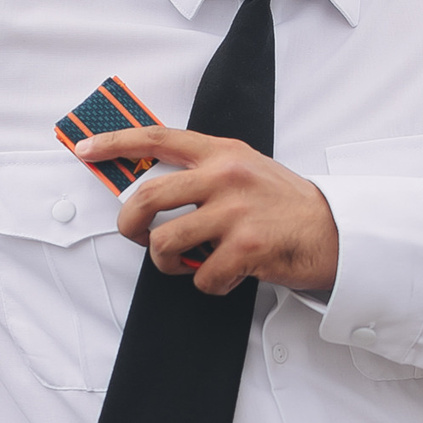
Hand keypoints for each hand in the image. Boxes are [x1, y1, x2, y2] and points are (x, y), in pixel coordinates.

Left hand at [75, 127, 338, 294]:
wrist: (336, 233)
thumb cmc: (286, 205)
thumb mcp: (246, 170)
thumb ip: (205, 172)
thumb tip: (154, 189)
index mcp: (222, 152)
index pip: (157, 138)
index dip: (115, 143)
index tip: (86, 149)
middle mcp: (225, 176)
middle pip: (147, 198)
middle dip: (129, 227)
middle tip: (136, 238)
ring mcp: (235, 212)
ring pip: (164, 243)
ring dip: (168, 264)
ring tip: (188, 264)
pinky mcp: (245, 248)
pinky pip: (201, 277)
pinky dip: (209, 284)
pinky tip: (228, 276)